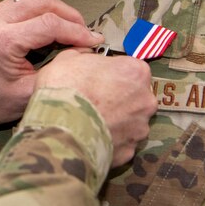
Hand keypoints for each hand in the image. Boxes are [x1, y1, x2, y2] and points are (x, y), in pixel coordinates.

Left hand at [0, 0, 102, 134]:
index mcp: (2, 42)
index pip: (48, 24)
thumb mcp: (30, 94)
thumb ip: (58, 70)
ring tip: (71, 27)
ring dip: (56, 7)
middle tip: (85, 34)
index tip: (95, 41)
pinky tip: (52, 25)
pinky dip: (41, 7)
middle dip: (69, 15)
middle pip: (42, 1)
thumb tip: (86, 52)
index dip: (77, 31)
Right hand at [35, 49, 155, 166]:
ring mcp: (139, 127)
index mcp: (135, 71)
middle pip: (134, 95)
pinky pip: (121, 141)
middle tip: (93, 98)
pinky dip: (109, 139)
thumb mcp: (68, 58)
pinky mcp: (130, 150)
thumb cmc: (64, 89)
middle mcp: (145, 100)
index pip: (130, 67)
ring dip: (115, 119)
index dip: (112, 71)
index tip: (98, 76)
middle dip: (117, 96)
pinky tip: (91, 135)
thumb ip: (84, 55)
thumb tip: (85, 56)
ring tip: (90, 120)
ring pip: (130, 120)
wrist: (59, 128)